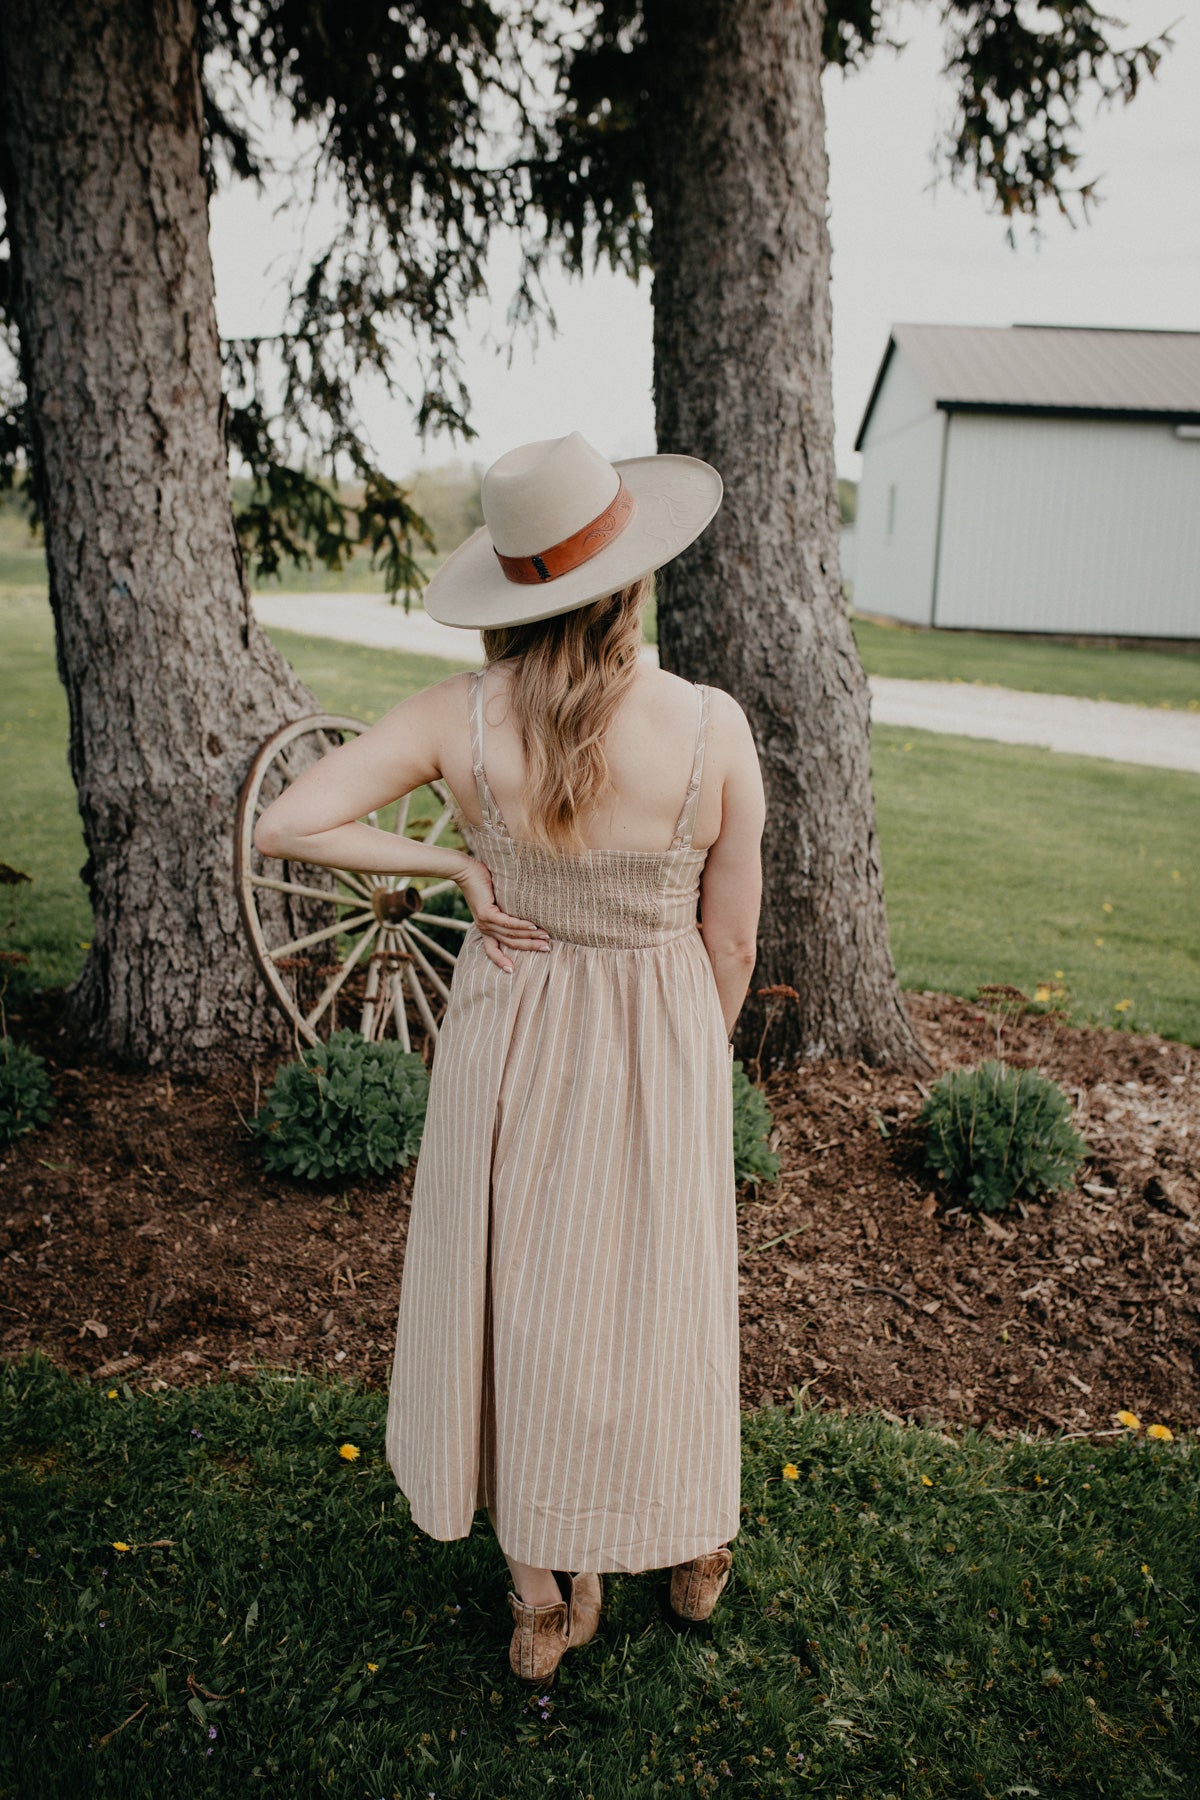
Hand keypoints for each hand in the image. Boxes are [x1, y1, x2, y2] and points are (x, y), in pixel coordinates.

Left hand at [455, 858, 550, 972]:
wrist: (466, 871)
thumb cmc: (482, 883)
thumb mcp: (494, 902)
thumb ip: (505, 911)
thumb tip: (527, 913)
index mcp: (486, 929)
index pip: (492, 951)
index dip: (501, 961)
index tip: (512, 971)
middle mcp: (485, 928)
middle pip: (510, 944)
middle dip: (530, 948)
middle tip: (547, 949)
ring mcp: (485, 922)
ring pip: (511, 934)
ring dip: (530, 937)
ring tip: (545, 938)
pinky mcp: (486, 913)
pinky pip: (507, 923)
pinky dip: (521, 926)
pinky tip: (533, 926)